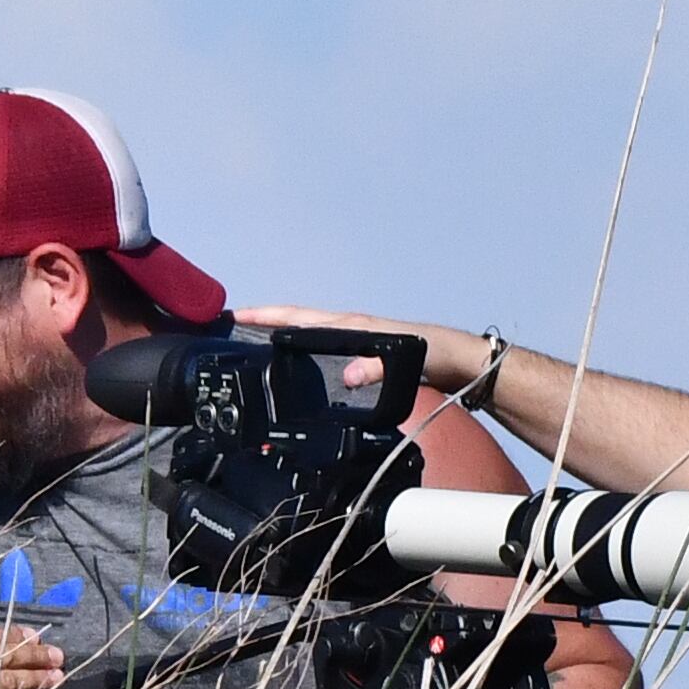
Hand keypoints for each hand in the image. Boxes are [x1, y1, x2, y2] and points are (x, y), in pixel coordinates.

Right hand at [237, 306, 486, 396]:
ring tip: (251, 347)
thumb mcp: (402, 360)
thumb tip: (347, 375)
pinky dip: (301, 354)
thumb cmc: (432, 354)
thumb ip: (375, 368)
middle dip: (262, 324)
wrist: (457, 361)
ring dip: (279, 337)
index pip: (297, 317)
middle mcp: (347, 329)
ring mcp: (353, 342)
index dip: (265, 315)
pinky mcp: (362, 355)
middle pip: (294, 323)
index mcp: (350, 326)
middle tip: (231, 329)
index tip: (235, 314)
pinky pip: (321, 351)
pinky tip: (295, 368)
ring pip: (306, 336)